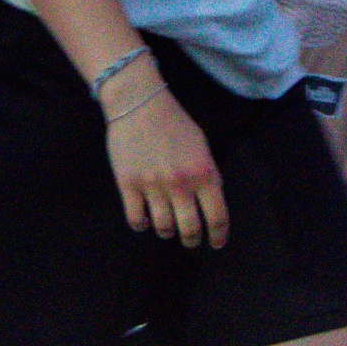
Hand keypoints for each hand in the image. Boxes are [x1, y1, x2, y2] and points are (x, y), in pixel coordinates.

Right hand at [102, 66, 228, 249]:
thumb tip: (213, 200)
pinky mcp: (127, 184)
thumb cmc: (173, 121)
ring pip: (163, 228)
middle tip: (190, 240)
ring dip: (167, 232)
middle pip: (190, 229)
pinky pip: (136, 219)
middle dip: (192, 240)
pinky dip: (142, 225)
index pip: (217, 217)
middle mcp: (180, 183)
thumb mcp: (201, 145)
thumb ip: (209, 173)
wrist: (138, 102)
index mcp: (203, 173)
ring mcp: (152, 185)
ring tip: (166, 227)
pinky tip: (145, 219)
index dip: (219, 236)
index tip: (216, 243)